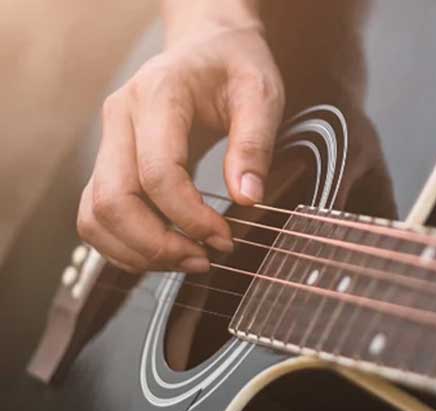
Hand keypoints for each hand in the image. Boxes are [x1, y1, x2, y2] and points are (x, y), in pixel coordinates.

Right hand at [77, 0, 283, 272]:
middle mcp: (121, 117)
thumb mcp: (262, 94)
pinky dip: (124, 244)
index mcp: (159, 95)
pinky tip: (166, 252)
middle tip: (205, 261)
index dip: (188, 217)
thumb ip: (255, 144)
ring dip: (137, 251)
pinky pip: (97, 213)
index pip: (157, 173)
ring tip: (189, 261)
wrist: (209, 45)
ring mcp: (109, 140)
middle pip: (113, 200)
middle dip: (157, 244)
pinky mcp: (110, 161)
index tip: (224, 238)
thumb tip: (247, 198)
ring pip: (94, 213)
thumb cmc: (236, 66)